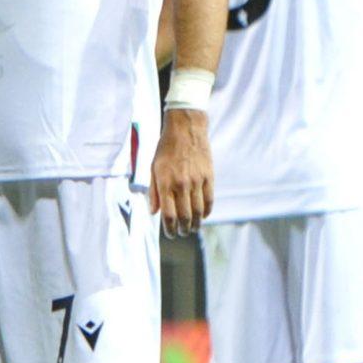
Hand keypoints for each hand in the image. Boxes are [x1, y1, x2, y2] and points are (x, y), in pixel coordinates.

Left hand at [151, 109, 212, 237]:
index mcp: (165, 183)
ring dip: (195, 224)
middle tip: (182, 233)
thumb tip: (153, 212)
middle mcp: (181, 184)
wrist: (186, 128)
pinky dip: (206, 211)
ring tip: (192, 228)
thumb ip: (153, 191)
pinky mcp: (209, 176)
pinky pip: (209, 200)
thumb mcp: (153, 167)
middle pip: (185, 217)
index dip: (170, 229)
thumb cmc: (165, 148)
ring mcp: (197, 181)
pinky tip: (203, 216)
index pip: (169, 215)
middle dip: (183, 230)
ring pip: (198, 211)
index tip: (171, 234)